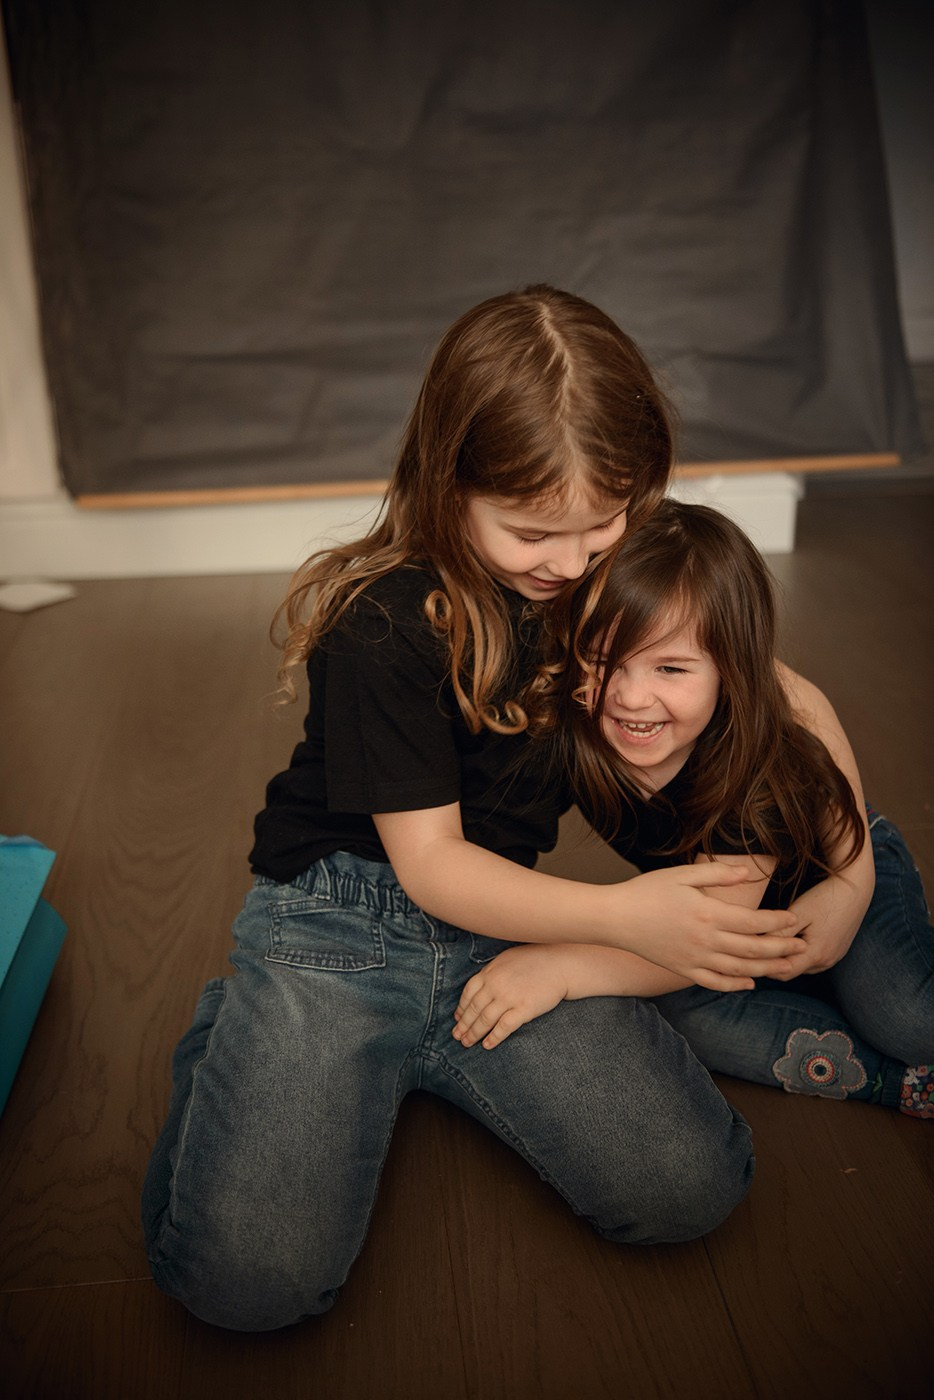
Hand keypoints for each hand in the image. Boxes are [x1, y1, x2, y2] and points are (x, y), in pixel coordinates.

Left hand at [452, 946, 569, 1048]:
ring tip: (467, 1043)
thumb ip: (491, 972)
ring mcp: (509, 997)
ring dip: (474, 1034)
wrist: (560, 964)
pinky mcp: (524, 1009)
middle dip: (464, 1025)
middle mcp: (496, 985)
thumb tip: (479, 987)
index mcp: (490, 972)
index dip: (461, 1009)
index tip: (457, 1019)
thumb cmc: (534, 960)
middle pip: (474, 1009)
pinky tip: (487, 1045)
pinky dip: (494, 1038)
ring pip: (485, 1019)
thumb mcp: (506, 960)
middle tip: (457, 1036)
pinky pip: (504, 1027)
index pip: (468, 993)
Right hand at [613, 864, 804, 990]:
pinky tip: (750, 983)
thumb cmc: (647, 891)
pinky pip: (716, 983)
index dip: (779, 923)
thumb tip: (749, 873)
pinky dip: (736, 985)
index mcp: (709, 914)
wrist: (615, 917)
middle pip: (754, 950)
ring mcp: (695, 958)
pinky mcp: (683, 970)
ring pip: (740, 970)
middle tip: (803, 946)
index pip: (755, 923)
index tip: (795, 920)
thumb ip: (718, 873)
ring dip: (768, 970)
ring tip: (788, 968)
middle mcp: (706, 940)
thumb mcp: (682, 874)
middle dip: (782, 949)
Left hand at [765, 877, 867, 978]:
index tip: (751, 952)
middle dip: (774, 961)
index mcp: (816, 954)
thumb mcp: (798, 914)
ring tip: (773, 939)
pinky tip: (792, 937)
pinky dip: (800, 953)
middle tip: (757, 944)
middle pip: (792, 970)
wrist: (855, 887)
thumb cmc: (825, 897)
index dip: (765, 965)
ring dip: (788, 957)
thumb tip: (757, 946)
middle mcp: (826, 961)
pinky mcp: (838, 951)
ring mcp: (834, 957)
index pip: (782, 973)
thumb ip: (779, 934)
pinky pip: (813, 959)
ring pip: (802, 966)